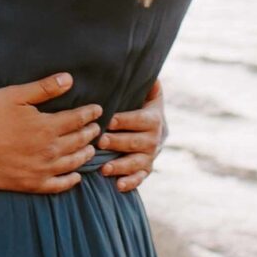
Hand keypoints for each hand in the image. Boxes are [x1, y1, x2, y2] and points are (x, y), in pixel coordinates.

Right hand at [0, 75, 103, 194]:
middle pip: (78, 141)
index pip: (77, 119)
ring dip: (85, 154)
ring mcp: (42, 169)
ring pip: (73, 163)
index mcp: (47, 126)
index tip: (98, 110)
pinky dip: (71, 181)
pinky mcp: (31, 184)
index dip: (90, 114)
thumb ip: (44, 88)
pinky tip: (76, 177)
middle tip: (96, 129)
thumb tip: (69, 79)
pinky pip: (58, 185)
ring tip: (91, 149)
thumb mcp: (14, 95)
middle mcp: (49, 150)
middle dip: (90, 133)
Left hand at [96, 79, 165, 193]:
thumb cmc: (142, 105)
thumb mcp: (148, 92)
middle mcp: (154, 139)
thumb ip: (146, 83)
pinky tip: (118, 186)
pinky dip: (131, 182)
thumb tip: (147, 70)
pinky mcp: (146, 169)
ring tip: (104, 168)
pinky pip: (141, 178)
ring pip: (137, 163)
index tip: (109, 121)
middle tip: (100, 142)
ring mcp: (150, 156)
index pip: (141, 120)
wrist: (156, 127)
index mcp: (154, 119)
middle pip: (137, 142)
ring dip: (121, 166)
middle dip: (119, 143)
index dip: (126, 120)